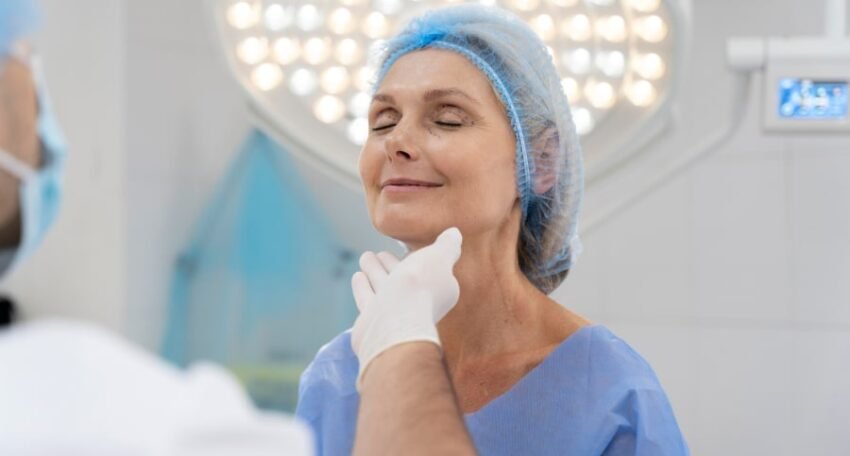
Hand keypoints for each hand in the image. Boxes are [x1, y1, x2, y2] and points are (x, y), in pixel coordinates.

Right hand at [350, 227, 462, 388]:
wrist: (394, 321)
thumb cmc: (420, 287)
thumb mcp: (440, 257)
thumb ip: (448, 246)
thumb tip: (455, 233)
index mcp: (438, 291)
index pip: (427, 271)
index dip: (417, 259)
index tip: (406, 249)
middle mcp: (417, 303)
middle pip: (402, 278)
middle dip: (391, 264)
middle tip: (379, 253)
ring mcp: (394, 313)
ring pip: (383, 286)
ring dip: (375, 271)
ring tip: (366, 257)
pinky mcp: (374, 320)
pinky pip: (368, 298)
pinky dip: (363, 286)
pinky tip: (358, 276)